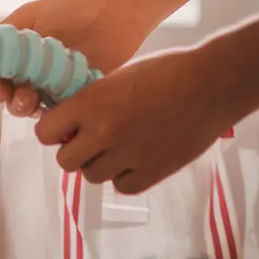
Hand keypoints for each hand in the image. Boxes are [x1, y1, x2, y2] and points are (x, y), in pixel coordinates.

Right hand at [0, 0, 153, 116]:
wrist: (116, 12)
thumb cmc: (73, 7)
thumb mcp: (31, 15)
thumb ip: (5, 34)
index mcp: (18, 54)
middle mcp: (31, 73)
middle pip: (5, 94)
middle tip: (1, 90)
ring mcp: (51, 87)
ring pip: (26, 107)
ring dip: (19, 105)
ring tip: (27, 96)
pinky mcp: (73, 97)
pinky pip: (55, 112)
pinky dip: (47, 112)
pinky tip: (45, 103)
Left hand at [32, 47, 236, 194]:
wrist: (214, 83)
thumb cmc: (167, 72)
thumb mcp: (117, 78)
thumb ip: (90, 102)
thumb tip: (69, 123)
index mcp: (90, 103)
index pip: (45, 133)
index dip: (53, 131)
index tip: (65, 129)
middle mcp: (104, 132)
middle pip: (65, 161)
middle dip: (75, 152)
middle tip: (93, 141)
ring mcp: (128, 155)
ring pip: (92, 176)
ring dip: (101, 164)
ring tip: (122, 146)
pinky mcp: (153, 172)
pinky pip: (122, 187)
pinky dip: (126, 177)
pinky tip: (138, 159)